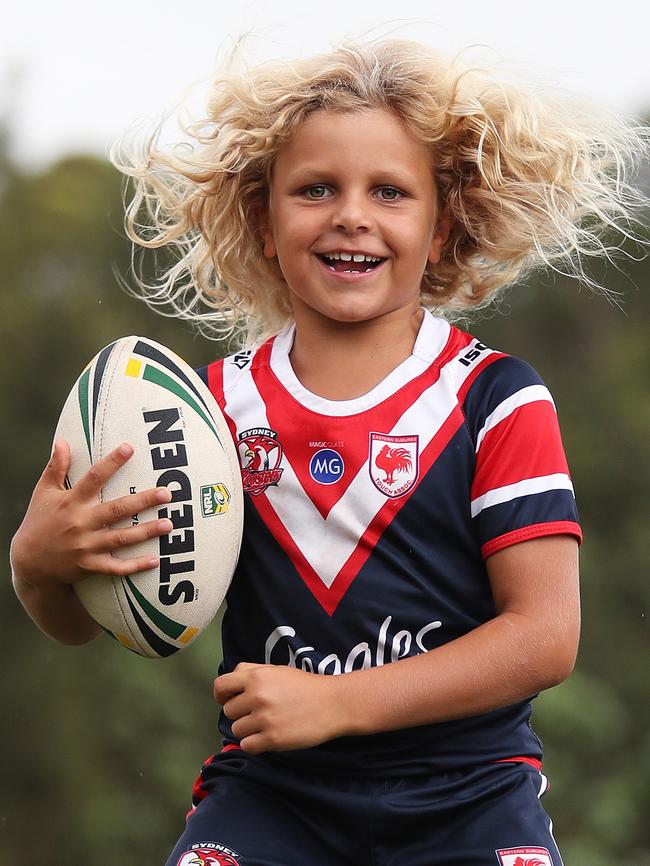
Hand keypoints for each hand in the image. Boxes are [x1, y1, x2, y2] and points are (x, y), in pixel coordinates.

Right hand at [10, 438, 172, 587]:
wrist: (28, 562)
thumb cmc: (39, 521)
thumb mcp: (43, 492)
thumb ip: (56, 467)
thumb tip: (63, 441)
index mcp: (71, 502)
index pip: (94, 478)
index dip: (111, 462)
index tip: (129, 448)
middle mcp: (81, 523)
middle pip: (117, 509)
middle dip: (143, 501)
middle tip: (166, 493)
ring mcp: (86, 546)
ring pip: (121, 538)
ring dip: (146, 531)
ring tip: (169, 524)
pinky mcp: (90, 566)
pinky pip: (115, 567)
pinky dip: (135, 566)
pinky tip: (155, 560)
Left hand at [214, 662, 345, 754]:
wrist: (332, 703)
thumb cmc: (304, 686)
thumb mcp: (277, 670)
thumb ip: (252, 672)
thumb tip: (229, 684)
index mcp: (256, 677)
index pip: (221, 686)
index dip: (221, 695)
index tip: (228, 700)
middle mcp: (257, 696)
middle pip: (229, 711)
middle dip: (241, 713)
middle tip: (259, 712)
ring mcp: (264, 718)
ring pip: (237, 730)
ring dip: (248, 730)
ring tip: (267, 724)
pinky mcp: (273, 739)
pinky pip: (247, 746)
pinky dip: (254, 744)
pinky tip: (268, 736)